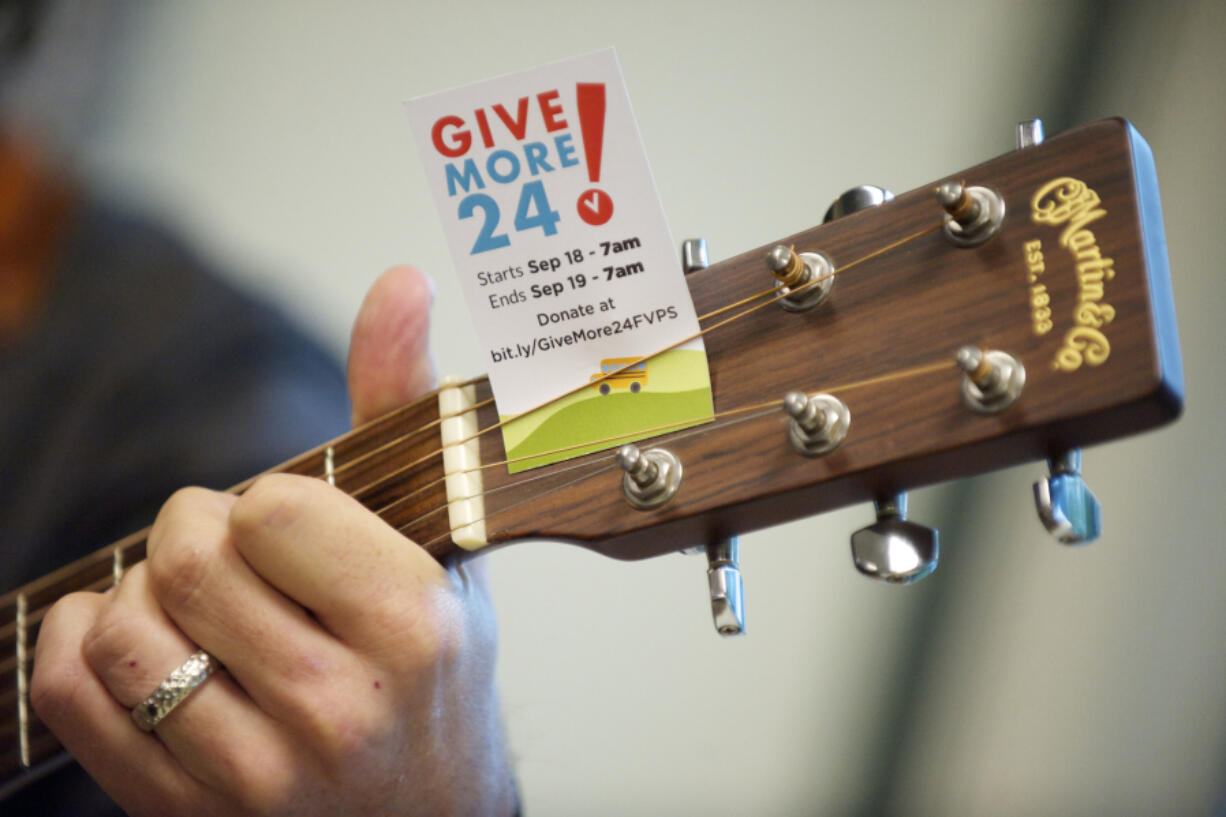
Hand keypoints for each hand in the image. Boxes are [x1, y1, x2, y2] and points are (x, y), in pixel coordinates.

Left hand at [31, 267, 516, 815]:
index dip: (267, 502)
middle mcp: (338, 707)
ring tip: (195, 600)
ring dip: (142, 589)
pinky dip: (75, 642)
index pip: (272, 508)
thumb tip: (400, 283)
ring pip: (125, 628)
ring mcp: (259, 773)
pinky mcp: (191, 814)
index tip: (289, 523)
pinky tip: (128, 632)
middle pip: (187, 559)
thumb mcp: (444, 549)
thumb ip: (405, 409)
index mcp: (413, 627)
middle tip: (230, 547)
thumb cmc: (440, 677)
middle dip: (195, 529)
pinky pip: (74, 701)